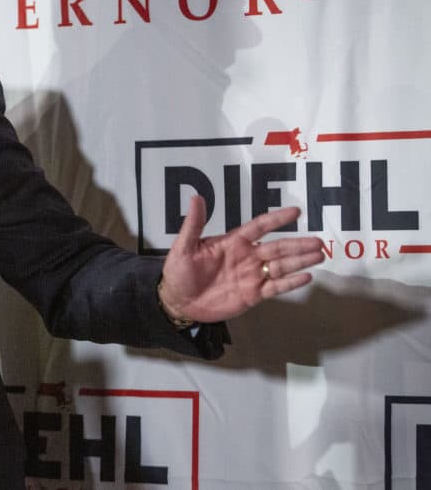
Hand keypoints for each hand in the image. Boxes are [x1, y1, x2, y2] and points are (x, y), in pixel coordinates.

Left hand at [158, 195, 324, 323]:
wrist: (179, 301)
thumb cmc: (180, 271)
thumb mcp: (184, 246)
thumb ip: (193, 224)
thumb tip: (197, 197)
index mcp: (233, 242)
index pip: (259, 227)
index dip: (277, 220)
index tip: (296, 211)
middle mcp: (247, 256)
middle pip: (277, 248)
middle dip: (297, 244)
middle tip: (319, 241)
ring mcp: (251, 275)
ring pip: (281, 266)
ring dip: (300, 261)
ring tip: (319, 255)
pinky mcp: (253, 294)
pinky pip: (275, 287)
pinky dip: (291, 283)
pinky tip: (307, 277)